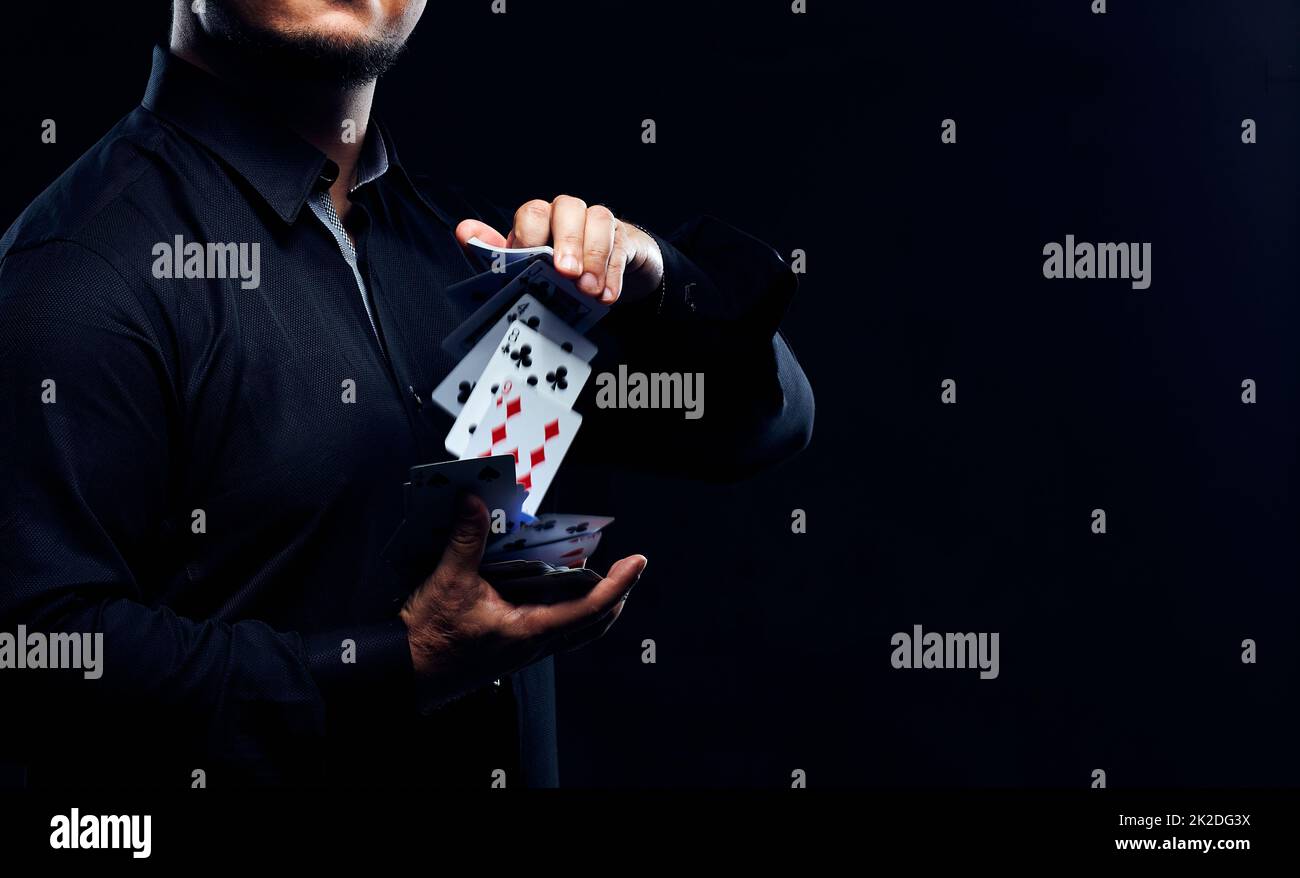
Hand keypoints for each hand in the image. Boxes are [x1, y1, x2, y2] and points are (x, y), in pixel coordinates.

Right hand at [399, 494, 645, 710]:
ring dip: (593, 601)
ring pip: (576, 628)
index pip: (591, 608)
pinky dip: (566, 605)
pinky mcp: (513, 646)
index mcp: (530, 631)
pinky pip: (554, 627)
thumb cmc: (430, 637)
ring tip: (596, 570)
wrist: (407, 673)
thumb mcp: (449, 580)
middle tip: (627, 567)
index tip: (638, 562)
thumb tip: (474, 502)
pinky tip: (552, 583)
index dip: (620, 584)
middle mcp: (535, 644)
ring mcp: (525, 648)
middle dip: (616, 594)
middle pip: (594, 623)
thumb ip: (467, 539)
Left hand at [455, 195, 664, 305]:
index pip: (533, 212)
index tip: (529, 260)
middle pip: (568, 208)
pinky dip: (614, 273)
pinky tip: (607, 296)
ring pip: (599, 220)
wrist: (601, 275)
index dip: (531, 235)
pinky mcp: (623, 239)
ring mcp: (598, 223)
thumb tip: (465, 231)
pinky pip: (621, 247)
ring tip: (588, 290)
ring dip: (595, 256)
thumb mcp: (523, 267)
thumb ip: (496, 253)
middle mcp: (568, 213)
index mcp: (539, 218)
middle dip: (567, 240)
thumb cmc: (554, 271)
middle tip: (566, 273)